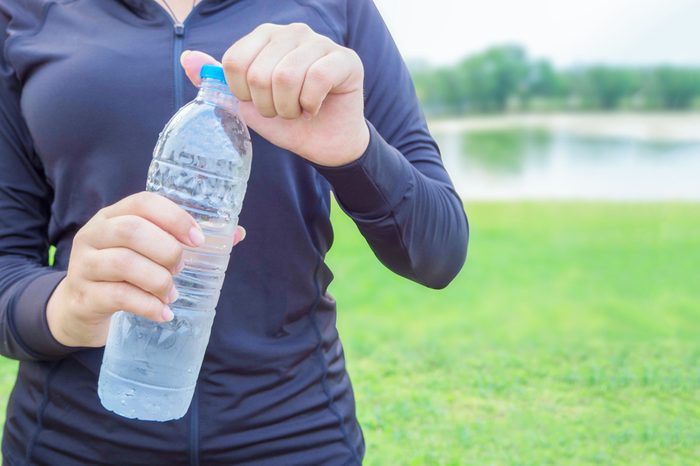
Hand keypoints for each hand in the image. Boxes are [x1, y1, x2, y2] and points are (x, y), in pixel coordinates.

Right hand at [46, 192, 245, 347]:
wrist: (80, 307)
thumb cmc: (125, 272)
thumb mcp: (148, 251)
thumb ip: (187, 240)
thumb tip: (237, 233)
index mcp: (115, 215)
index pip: (143, 202)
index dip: (174, 218)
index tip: (198, 240)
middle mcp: (95, 234)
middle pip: (131, 230)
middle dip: (167, 250)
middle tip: (182, 268)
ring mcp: (84, 265)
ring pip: (123, 263)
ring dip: (158, 280)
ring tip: (172, 293)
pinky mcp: (83, 296)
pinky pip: (117, 296)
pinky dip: (147, 306)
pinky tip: (164, 312)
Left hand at [181, 23, 369, 166]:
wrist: (325, 143)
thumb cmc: (287, 121)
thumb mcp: (247, 105)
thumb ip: (219, 82)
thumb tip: (188, 59)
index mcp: (265, 37)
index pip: (235, 61)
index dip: (242, 93)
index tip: (258, 102)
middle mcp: (292, 32)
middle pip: (259, 72)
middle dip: (268, 106)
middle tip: (282, 111)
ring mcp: (321, 42)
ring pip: (287, 76)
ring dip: (289, 108)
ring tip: (298, 111)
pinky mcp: (345, 59)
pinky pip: (316, 80)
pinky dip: (310, 104)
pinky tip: (315, 107)